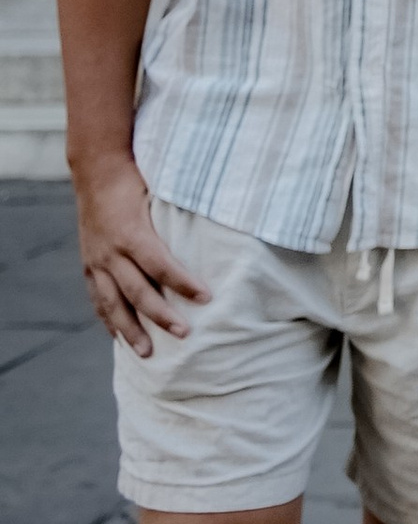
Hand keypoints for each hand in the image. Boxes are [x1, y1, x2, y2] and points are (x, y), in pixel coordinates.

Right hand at [73, 152, 207, 355]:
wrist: (95, 169)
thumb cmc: (137, 178)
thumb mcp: (160, 189)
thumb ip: (183, 211)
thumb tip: (223, 220)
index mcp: (132, 232)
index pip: (161, 264)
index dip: (184, 282)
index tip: (207, 297)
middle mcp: (111, 251)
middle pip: (138, 291)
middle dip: (161, 315)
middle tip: (185, 334)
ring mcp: (96, 260)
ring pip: (113, 303)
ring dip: (130, 330)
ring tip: (147, 353)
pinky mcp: (89, 265)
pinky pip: (98, 299)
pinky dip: (110, 320)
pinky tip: (120, 338)